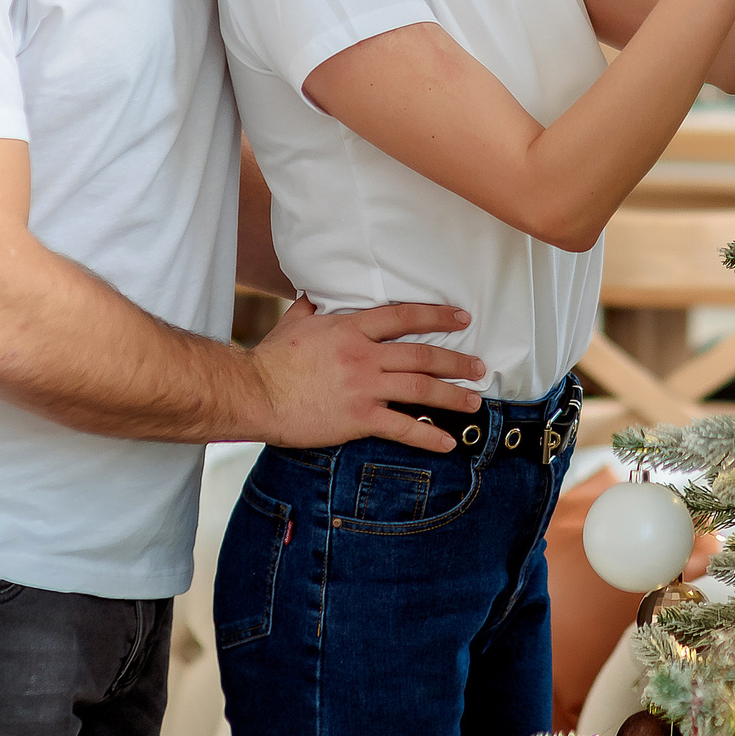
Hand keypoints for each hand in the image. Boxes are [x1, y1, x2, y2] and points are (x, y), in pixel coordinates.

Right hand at [250, 297, 485, 452]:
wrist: (255, 393)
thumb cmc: (272, 359)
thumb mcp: (294, 322)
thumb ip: (312, 307)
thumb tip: (316, 293)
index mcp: (351, 329)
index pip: (404, 317)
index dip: (436, 316)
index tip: (461, 317)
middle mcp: (364, 355)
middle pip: (422, 354)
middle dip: (456, 360)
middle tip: (479, 366)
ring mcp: (364, 387)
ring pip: (420, 388)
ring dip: (452, 395)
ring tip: (474, 402)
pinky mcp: (359, 418)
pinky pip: (402, 427)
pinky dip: (427, 435)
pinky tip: (447, 442)